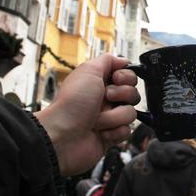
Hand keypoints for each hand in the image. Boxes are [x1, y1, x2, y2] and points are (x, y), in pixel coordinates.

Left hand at [35, 54, 138, 175]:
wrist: (62, 135)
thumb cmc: (71, 104)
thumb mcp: (88, 70)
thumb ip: (108, 60)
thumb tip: (123, 60)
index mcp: (101, 83)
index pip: (128, 76)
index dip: (126, 77)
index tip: (116, 79)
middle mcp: (106, 99)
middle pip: (133, 93)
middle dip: (122, 95)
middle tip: (105, 97)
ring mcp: (110, 118)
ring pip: (131, 113)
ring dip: (114, 116)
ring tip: (97, 120)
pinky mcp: (112, 135)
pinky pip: (127, 130)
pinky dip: (114, 131)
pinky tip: (101, 132)